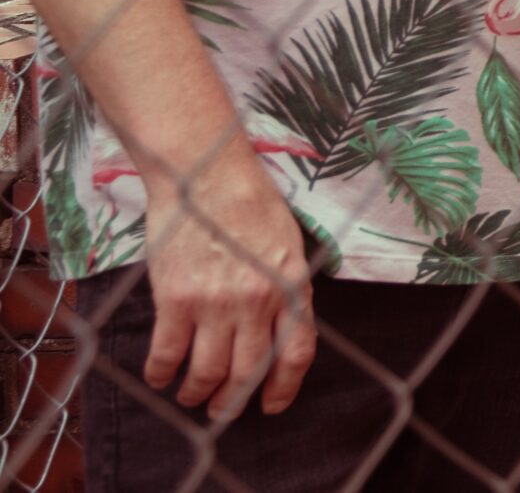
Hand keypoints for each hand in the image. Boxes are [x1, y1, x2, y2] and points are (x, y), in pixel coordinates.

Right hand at [140, 150, 315, 420]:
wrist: (207, 175)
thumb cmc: (251, 204)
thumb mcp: (289, 245)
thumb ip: (286, 288)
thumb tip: (282, 329)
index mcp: (291, 286)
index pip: (296, 353)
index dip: (284, 387)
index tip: (272, 404)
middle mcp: (257, 301)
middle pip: (248, 372)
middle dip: (233, 400)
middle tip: (221, 408)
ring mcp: (216, 302)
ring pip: (207, 371)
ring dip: (196, 392)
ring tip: (190, 396)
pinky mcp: (176, 298)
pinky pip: (167, 353)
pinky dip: (161, 373)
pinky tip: (160, 377)